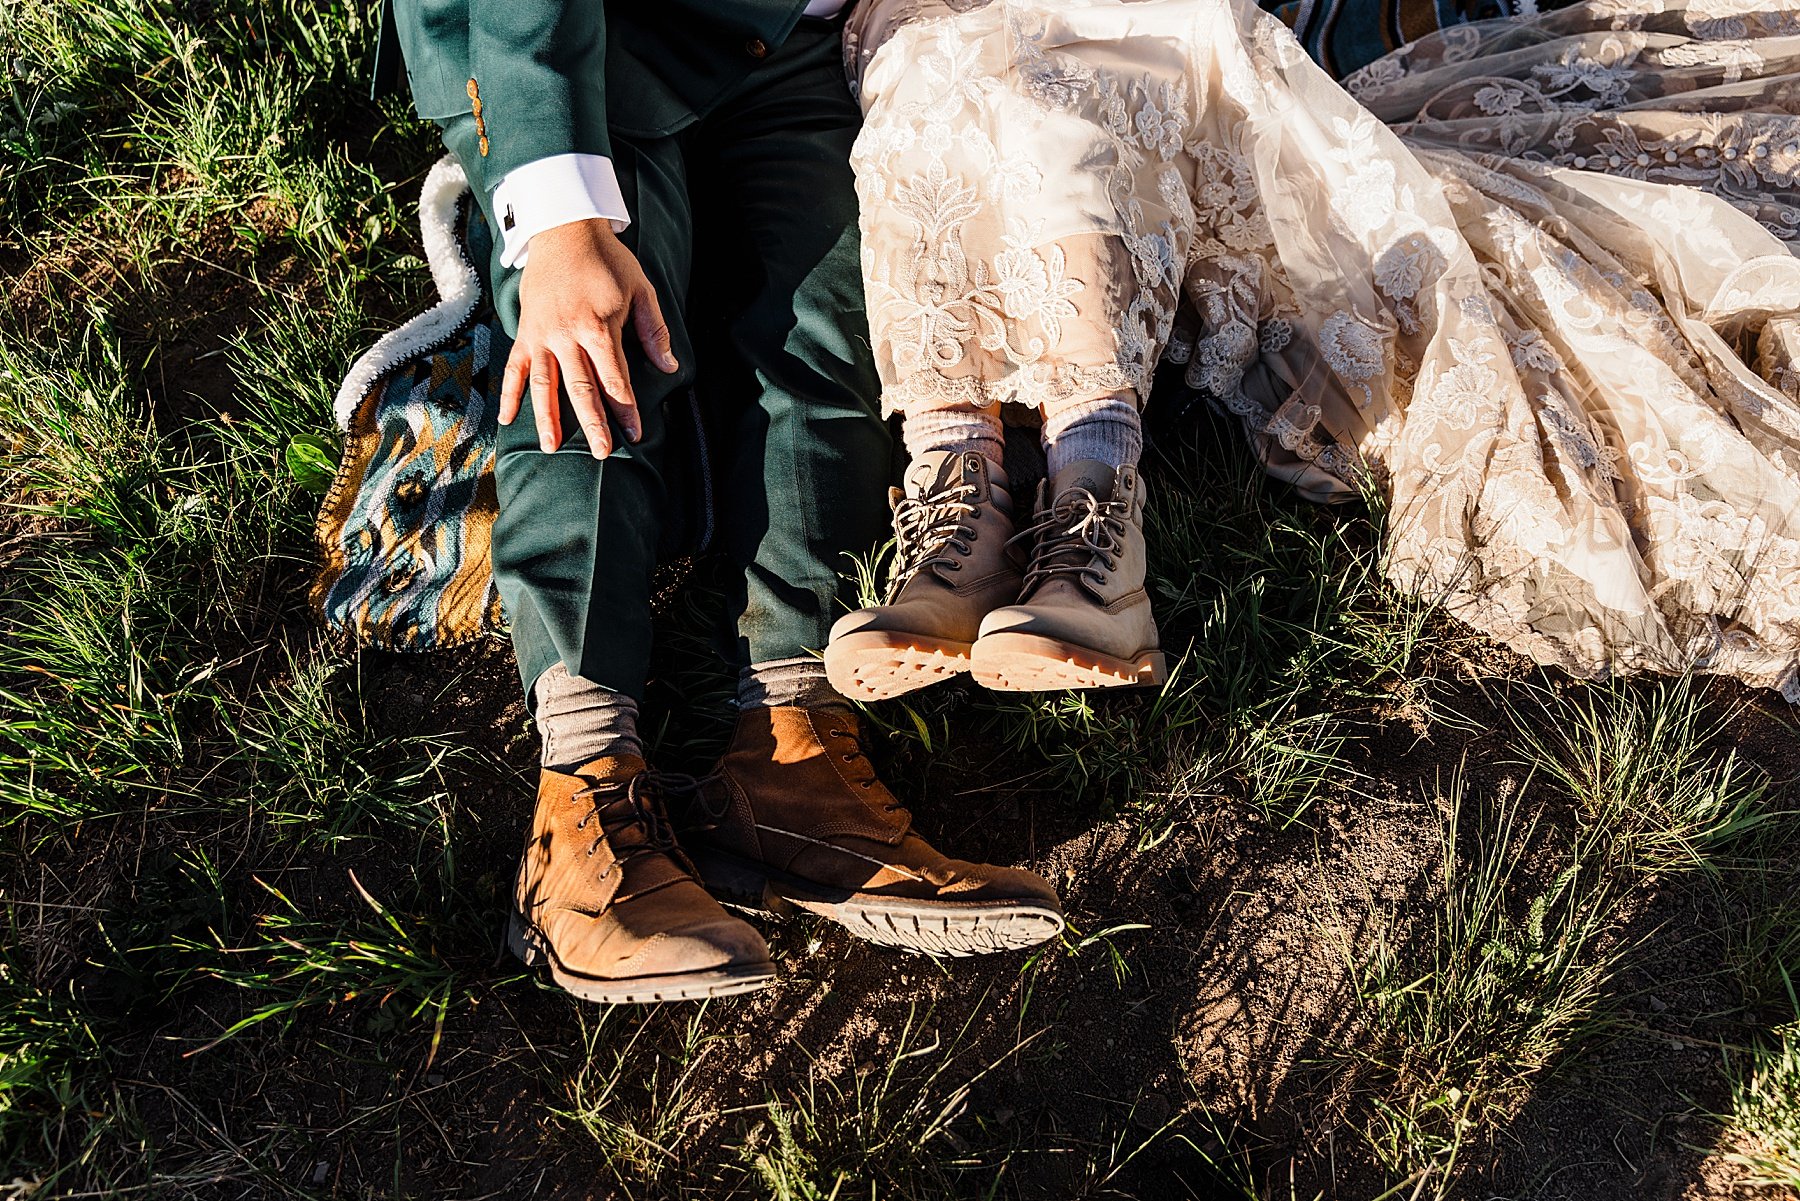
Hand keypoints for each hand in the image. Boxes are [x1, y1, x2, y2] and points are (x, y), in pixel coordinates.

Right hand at [500, 218, 679, 456]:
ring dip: (547, 417)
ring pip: (543, 384)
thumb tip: (669, 367)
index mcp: (598, 327)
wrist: (564, 230)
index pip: (614, 378)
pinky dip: (509, 392)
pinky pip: (514, 367)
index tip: (634, 434)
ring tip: (551, 447)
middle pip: (580, 388)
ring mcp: (541, 335)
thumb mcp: (641, 289)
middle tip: (600, 453)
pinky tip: (507, 418)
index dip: (625, 409)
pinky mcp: (525, 331)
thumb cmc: (608, 261)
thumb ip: (654, 330)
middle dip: (592, 423)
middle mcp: (566, 335)